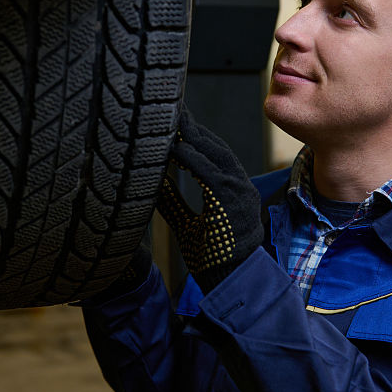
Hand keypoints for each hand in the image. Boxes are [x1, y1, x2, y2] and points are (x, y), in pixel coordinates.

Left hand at [158, 107, 261, 291]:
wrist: (232, 282)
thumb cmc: (213, 258)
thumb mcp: (187, 224)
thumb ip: (172, 202)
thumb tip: (151, 183)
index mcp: (232, 190)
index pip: (214, 154)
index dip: (195, 136)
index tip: (175, 121)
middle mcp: (239, 186)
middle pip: (216, 146)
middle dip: (193, 128)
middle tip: (173, 109)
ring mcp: (239, 192)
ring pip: (216, 154)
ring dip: (193, 136)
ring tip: (172, 120)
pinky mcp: (232, 202)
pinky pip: (211, 173)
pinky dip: (193, 159)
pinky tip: (176, 147)